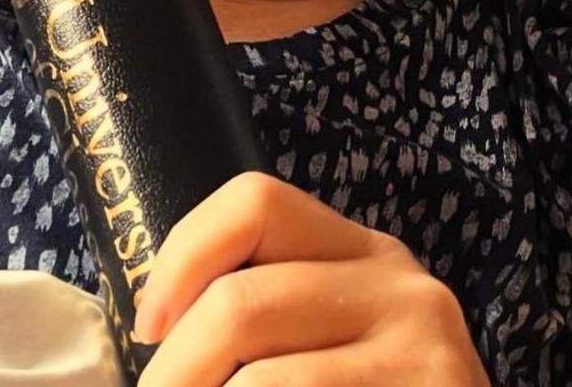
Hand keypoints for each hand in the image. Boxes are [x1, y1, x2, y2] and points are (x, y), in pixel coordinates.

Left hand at [134, 171, 489, 385]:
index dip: (184, 253)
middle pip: (242, 302)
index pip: (255, 202)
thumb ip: (263, 320)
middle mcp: (398, 283)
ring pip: (262, 380)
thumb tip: (150, 331)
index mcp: (360, 251)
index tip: (148, 326)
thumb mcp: (325, 342)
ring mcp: (424, 349)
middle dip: (174, 370)